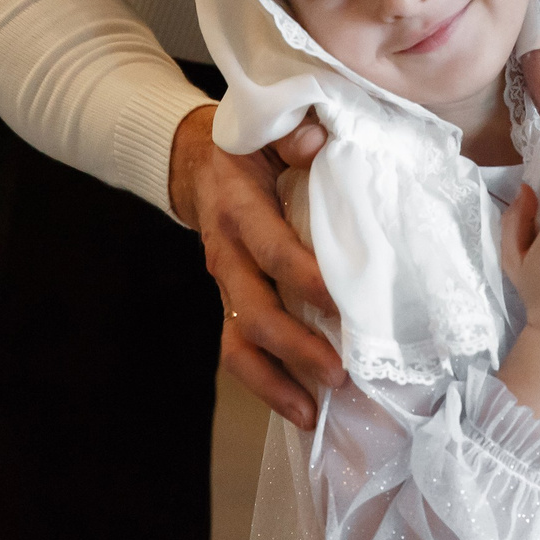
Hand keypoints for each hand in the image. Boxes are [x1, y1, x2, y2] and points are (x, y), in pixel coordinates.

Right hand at [169, 105, 344, 429]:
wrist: (195, 160)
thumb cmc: (248, 143)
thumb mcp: (265, 125)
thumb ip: (292, 132)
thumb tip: (316, 145)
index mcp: (238, 208)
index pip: (273, 250)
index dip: (306, 280)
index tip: (345, 304)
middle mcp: (227, 253)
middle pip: (254, 312)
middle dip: (296, 348)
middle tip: (340, 373)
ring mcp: (226, 283)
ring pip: (239, 343)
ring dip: (274, 382)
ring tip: (312, 414)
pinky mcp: (232, 301)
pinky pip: (240, 349)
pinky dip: (267, 382)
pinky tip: (300, 408)